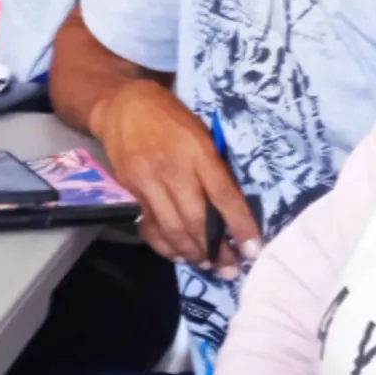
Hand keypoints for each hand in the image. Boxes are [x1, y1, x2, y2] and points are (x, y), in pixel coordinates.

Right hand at [90, 80, 261, 276]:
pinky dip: (165, 246)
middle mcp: (173, 170)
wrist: (122, 105)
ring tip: (208, 265)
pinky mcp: (131, 191)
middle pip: (197, 220)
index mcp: (198, 152)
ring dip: (192, 253)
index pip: (224, 196)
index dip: (240, 226)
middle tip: (229, 268)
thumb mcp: (202, 133)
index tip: (253, 251)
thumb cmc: (172, 118)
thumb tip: (232, 207)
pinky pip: (150, 226)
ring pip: (173, 228)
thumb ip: (214, 167)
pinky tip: (179, 254)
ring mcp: (148, 182)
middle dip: (215, 250)